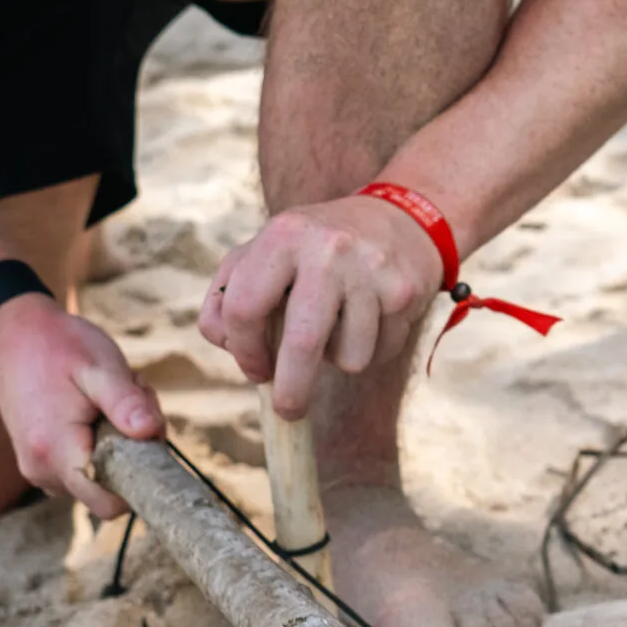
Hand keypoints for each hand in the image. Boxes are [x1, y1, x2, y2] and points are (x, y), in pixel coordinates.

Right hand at [0, 293, 164, 519]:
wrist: (9, 336)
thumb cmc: (57, 346)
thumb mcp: (99, 365)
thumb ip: (126, 402)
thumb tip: (152, 433)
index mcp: (56, 451)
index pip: (109, 502)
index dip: (140, 479)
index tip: (148, 435)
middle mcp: (43, 471)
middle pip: (109, 488)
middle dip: (133, 451)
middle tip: (130, 399)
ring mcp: (38, 471)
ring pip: (98, 478)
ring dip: (118, 444)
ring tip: (108, 398)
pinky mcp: (41, 463)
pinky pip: (83, 468)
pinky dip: (101, 444)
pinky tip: (96, 409)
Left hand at [199, 196, 445, 416]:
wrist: (399, 217)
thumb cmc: (316, 248)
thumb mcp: (267, 250)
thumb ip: (229, 293)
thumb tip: (223, 340)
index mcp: (283, 235)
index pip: (244, 308)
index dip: (243, 350)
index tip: (255, 370)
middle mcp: (327, 249)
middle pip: (301, 343)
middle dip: (291, 391)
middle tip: (289, 409)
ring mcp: (370, 270)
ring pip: (348, 358)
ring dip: (339, 359)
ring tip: (341, 327)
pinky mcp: (403, 292)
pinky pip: (381, 352)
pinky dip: (371, 349)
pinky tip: (372, 318)